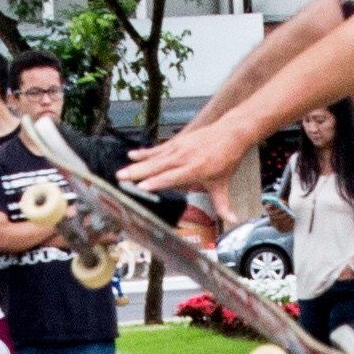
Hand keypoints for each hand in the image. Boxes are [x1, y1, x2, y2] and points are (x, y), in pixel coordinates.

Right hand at [121, 115, 248, 212]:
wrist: (231, 133)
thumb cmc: (226, 159)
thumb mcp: (223, 184)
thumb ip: (223, 205)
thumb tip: (233, 220)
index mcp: (194, 169)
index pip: (171, 177)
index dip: (156, 182)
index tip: (142, 187)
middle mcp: (184, 158)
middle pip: (158, 167)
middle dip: (139, 173)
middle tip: (122, 179)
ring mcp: (179, 149)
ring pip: (154, 159)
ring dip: (136, 165)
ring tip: (121, 172)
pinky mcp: (177, 142)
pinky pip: (158, 149)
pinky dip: (145, 153)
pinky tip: (131, 155)